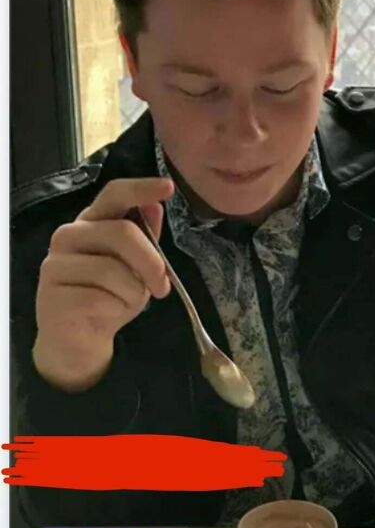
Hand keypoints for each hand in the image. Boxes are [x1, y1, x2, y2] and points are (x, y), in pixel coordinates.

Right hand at [32, 177, 174, 391]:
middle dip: (152, 263)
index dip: (141, 188)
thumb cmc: (109, 297)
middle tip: (163, 288)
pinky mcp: (52, 294)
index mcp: (91, 222)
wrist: (78, 340)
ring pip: (113, 270)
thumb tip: (156, 207)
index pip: (114, 194)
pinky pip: (99, 298)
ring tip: (124, 303)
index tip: (168, 187)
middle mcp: (69, 235)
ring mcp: (56, 263)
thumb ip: (145, 240)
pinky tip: (104, 315)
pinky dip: (114, 310)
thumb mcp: (135, 268)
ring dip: (133, 293)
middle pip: (122, 233)